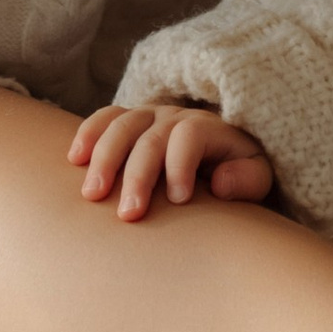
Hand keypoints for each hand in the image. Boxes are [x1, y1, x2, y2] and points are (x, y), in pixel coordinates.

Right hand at [69, 99, 273, 221]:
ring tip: (92, 194)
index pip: (190, 135)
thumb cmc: (238, 174)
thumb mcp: (257, 178)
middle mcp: (177, 117)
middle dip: (138, 174)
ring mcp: (150, 117)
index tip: (179, 200)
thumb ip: (247, 179)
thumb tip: (218, 183)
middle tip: (128, 214)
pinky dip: (89, 134)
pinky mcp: (129, 124)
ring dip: (105, 158)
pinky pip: (105, 118)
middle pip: (152, 136)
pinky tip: (75, 159)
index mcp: (210, 128)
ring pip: (123, 125)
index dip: (182, 164)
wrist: (222, 158)